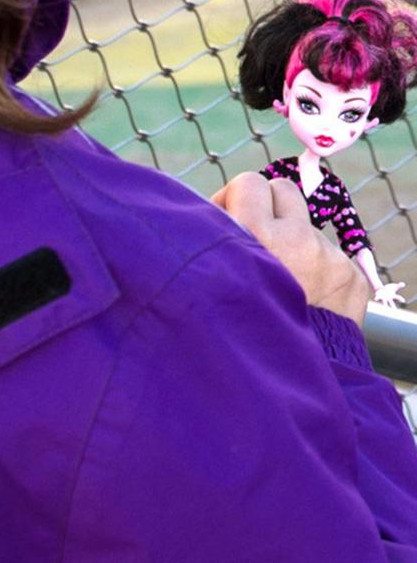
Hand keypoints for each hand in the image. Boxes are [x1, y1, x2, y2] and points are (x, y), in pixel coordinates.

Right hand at [211, 173, 371, 324]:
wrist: (286, 380)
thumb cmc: (234, 326)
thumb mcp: (211, 278)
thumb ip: (213, 239)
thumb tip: (211, 210)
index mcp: (254, 234)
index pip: (248, 182)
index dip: (236, 198)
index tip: (229, 220)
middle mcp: (295, 238)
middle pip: (282, 189)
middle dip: (268, 207)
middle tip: (257, 236)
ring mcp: (328, 257)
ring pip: (306, 226)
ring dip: (293, 241)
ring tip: (280, 280)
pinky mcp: (352, 277)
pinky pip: (330, 255)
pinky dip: (317, 270)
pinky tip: (304, 298)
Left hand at [374, 282, 405, 308]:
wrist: (381, 289)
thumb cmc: (389, 289)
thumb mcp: (395, 286)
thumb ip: (399, 285)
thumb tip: (403, 284)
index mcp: (393, 296)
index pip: (398, 297)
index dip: (400, 299)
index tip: (403, 301)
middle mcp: (389, 299)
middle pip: (391, 303)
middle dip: (393, 306)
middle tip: (395, 309)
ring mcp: (384, 298)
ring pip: (384, 303)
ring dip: (384, 305)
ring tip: (385, 307)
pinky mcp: (379, 297)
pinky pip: (377, 298)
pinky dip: (376, 298)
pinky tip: (375, 299)